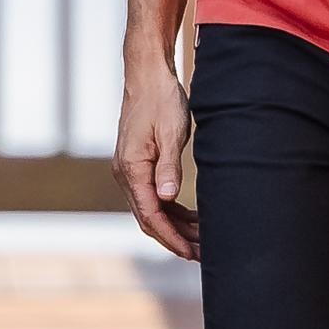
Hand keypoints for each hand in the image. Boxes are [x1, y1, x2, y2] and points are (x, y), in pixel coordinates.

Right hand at [114, 55, 198, 261]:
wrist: (147, 75)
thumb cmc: (161, 99)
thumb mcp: (172, 132)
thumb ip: (169, 166)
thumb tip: (167, 198)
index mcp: (132, 168)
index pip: (150, 215)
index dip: (171, 238)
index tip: (191, 253)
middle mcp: (125, 172)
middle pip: (148, 218)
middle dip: (175, 239)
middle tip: (203, 253)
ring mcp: (129, 169)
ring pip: (151, 209)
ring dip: (175, 226)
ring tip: (202, 239)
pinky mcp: (137, 164)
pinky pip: (152, 196)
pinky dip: (170, 210)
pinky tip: (190, 216)